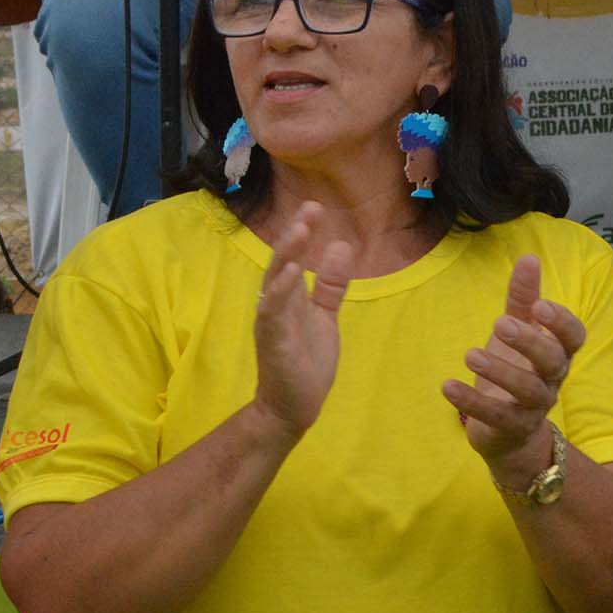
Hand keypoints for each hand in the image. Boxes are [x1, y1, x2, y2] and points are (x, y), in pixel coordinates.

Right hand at [252, 202, 352, 437]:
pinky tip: (294, 273)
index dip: (302, 232)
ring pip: (275, 282)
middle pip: (282, 262)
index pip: (293, 257)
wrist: (294, 404)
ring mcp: (272, 322)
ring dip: (287, 255)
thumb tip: (340, 246)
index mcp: (288, 297)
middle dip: (294, 235)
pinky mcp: (274, 342)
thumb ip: (330, 284)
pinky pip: (274, 312)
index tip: (316, 208)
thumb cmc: (306, 359)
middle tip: (310, 209)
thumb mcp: (325, 315)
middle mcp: (276, 304)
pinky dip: (282, 292)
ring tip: (300, 230)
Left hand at [441, 255, 587, 489]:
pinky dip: (472, 402)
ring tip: (470, 355)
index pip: (574, 337)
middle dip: (530, 342)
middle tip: (500, 323)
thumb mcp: (517, 332)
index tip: (539, 306)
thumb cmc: (516, 371)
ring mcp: (534, 407)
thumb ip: (523, 299)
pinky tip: (447, 386)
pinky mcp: (511, 427)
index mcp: (557, 354)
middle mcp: (552, 380)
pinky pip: (496, 416)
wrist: (509, 432)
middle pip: (553, 362)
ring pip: (528, 391)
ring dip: (500, 371)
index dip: (561, 322)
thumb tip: (529, 258)